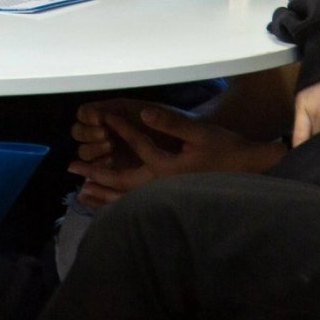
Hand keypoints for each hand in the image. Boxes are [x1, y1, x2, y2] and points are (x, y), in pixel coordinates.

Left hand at [66, 100, 283, 206]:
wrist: (248, 173)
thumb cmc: (226, 151)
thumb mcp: (200, 133)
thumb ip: (171, 123)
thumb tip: (145, 113)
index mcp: (165, 168)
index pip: (135, 147)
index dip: (118, 130)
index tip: (102, 118)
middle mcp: (160, 186)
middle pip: (119, 183)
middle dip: (94, 173)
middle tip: (71, 167)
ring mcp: (164, 197)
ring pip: (125, 199)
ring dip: (102, 194)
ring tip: (81, 192)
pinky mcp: (169, 201)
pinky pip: (136, 206)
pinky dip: (118, 205)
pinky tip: (110, 204)